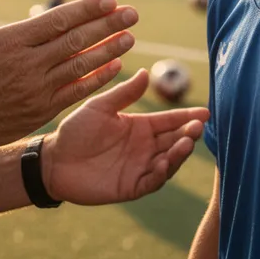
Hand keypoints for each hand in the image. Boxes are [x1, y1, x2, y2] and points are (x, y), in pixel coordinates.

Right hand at [0, 0, 138, 151]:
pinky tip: (116, 66)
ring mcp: (37, 88)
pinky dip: (98, 78)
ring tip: (130, 37)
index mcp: (12, 40)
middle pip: (75, 40)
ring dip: (108, 50)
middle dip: (107, 25)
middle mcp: (28, 63)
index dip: (86, 10)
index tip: (109, 1)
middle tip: (132, 14)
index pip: (57, 20)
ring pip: (80, 65)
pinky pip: (77, 91)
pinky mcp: (43, 109)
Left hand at [43, 69, 208, 204]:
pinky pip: (151, 181)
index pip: (170, 120)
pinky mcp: (131, 187)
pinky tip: (163, 163)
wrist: (54, 161)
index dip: (187, 116)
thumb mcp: (100, 107)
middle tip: (197, 127)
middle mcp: (145, 147)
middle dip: (188, 134)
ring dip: (179, 153)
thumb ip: (124, 93)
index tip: (205, 112)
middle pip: (174, 140)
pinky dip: (160, 173)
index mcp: (140, 126)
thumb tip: (146, 72)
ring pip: (168, 161)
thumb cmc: (75, 130)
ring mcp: (140, 167)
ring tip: (185, 143)